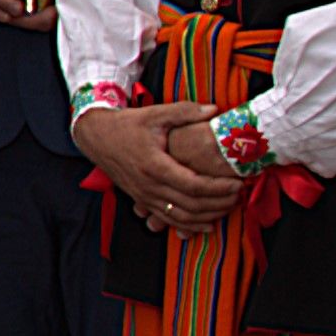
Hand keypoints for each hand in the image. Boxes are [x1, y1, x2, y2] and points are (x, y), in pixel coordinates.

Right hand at [76, 100, 247, 234]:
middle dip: (219, 204)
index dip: (218, 188)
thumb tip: (214, 110)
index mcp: (155, 165)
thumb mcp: (155, 114)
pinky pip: (169, 220)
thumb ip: (185, 112)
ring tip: (228, 209)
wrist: (97, 137)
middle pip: (191, 205)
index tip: (236, 182)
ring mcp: (144, 197)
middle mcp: (149, 186)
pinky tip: (206, 224)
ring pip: (181, 218)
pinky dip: (189, 226)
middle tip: (238, 196)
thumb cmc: (127, 125)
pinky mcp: (142, 201)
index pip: (193, 185)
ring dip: (207, 217)